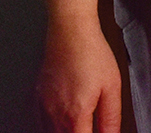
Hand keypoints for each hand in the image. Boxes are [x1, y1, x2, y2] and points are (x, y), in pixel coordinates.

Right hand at [38, 15, 121, 132]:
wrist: (70, 28)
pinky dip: (52, 127)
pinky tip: (64, 120)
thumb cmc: (91, 51)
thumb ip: (111, 119)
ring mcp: (44, 105)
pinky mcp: (38, 96)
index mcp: (76, 114)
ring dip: (67, 132)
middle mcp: (56, 113)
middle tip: (89, 126)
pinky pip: (41, 122)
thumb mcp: (112, 87)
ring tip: (80, 123)